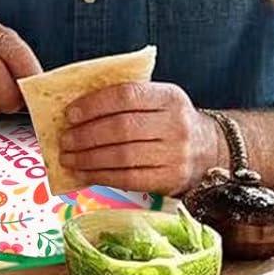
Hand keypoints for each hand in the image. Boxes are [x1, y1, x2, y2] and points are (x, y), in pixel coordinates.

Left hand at [59, 81, 223, 193]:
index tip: (70, 114)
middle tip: (64, 140)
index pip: (127, 95)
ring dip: (88, 158)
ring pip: (122, 156)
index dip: (94, 104)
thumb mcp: (157, 102)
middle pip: (121, 128)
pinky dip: (100, 176)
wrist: (209, 151)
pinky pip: (127, 179)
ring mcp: (175, 154)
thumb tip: (75, 111)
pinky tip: (83, 173)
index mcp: (169, 97)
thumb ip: (125, 100)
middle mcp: (175, 124)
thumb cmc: (168, 123)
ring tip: (68, 158)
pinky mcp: (169, 179)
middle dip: (86, 135)